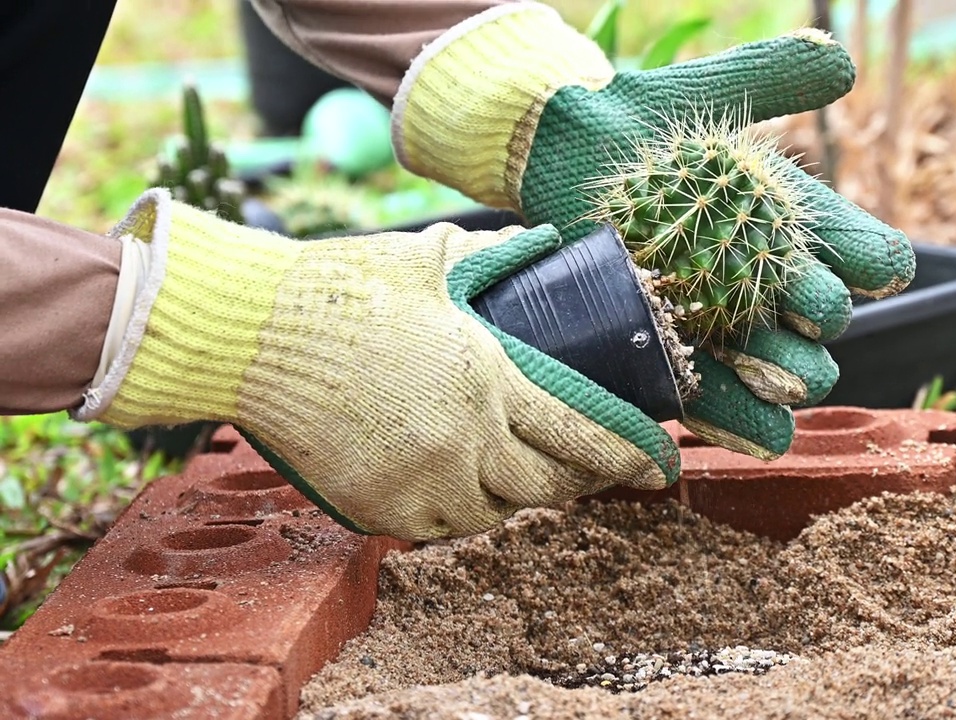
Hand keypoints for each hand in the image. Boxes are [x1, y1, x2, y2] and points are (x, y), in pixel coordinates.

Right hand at [74, 189, 678, 539]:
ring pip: (495, 513)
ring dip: (518, 496)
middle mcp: (463, 441)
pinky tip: (462, 485)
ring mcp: (418, 481)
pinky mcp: (376, 506)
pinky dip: (459, 510)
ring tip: (525, 471)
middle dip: (583, 481)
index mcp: (488, 378)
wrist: (250, 335)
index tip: (662, 465)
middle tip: (597, 470)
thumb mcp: (431, 259)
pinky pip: (437, 526)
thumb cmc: (342, 288)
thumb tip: (542, 243)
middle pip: (548, 486)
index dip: (631, 454)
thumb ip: (493, 257)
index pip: (583, 432)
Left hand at [391, 3, 914, 458]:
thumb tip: (839, 61)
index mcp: (793, 222)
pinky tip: (757, 431)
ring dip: (793, 378)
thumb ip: (772, 72)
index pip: (867, 254)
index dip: (875, 262)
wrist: (565, 154)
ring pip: (791, 373)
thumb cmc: (644, 120)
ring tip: (774, 375)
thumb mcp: (706, 87)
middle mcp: (770, 280)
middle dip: (824, 316)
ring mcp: (728, 324)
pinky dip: (746, 422)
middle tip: (803, 306)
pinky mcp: (680, 354)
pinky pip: (727, 405)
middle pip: (829, 320)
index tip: (867, 263)